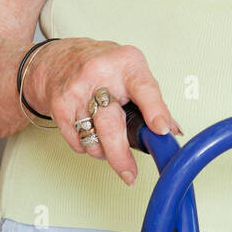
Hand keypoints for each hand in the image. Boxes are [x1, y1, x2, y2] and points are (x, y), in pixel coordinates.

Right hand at [23, 38, 182, 185]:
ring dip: (105, 152)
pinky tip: (94, 136)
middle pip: (111, 124)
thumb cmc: (104, 65)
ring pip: (93, 138)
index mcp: (126, 65)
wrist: (61, 58)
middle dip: (121, 155)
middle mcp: (100, 76)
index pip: (144, 89)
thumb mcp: (133, 71)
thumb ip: (153, 101)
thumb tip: (172, 130)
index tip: (162, 130)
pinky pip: (77, 141)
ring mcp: (77, 91)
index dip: (155, 111)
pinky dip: (88, 147)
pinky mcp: (59, 106)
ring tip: (111, 145)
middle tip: (129, 173)